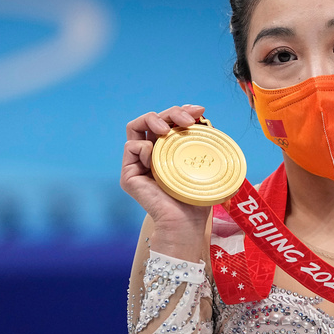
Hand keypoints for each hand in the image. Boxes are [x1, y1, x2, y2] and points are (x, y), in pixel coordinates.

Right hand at [121, 104, 210, 258]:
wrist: (186, 222)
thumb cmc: (198, 196)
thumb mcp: (203, 162)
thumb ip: (201, 141)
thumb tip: (204, 118)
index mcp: (170, 149)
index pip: (171, 121)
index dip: (182, 111)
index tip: (199, 111)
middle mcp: (152, 153)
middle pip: (154, 118)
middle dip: (172, 112)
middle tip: (189, 119)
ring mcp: (139, 163)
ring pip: (136, 126)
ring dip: (153, 119)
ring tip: (168, 129)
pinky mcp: (128, 174)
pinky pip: (131, 147)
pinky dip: (144, 146)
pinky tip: (156, 158)